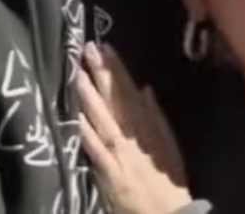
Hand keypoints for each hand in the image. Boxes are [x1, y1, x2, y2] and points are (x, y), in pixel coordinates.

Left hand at [77, 43, 191, 213]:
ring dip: (90, 96)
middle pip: (115, 100)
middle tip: (88, 49)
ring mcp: (119, 153)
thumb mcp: (169, 145)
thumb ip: (156, 116)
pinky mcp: (108, 172)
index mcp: (148, 127)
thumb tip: (144, 89)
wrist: (167, 213)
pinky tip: (75, 116)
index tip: (106, 48)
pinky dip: (86, 132)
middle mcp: (133, 136)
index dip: (117, 70)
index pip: (129, 92)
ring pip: (102, 118)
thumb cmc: (167, 180)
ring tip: (77, 73)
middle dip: (101, 73)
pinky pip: (95, 148)